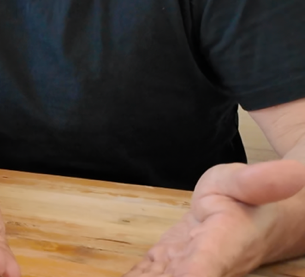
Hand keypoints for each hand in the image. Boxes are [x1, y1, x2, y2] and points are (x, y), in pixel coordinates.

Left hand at [125, 160, 304, 276]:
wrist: (255, 219)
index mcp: (222, 245)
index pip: (202, 268)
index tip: (182, 276)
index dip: (191, 274)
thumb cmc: (251, 199)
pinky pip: (150, 274)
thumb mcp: (246, 180)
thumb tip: (296, 173)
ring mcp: (185, 268)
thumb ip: (259, 181)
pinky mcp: (170, 265)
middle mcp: (203, 265)